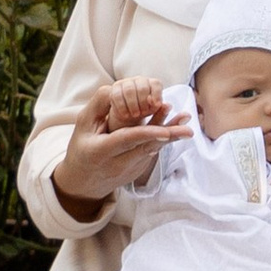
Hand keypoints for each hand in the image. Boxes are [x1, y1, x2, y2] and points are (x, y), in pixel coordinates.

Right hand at [54, 81, 185, 217]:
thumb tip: (115, 88)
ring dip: (171, 137)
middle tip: (188, 131)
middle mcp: (118, 163)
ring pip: (153, 150)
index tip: (164, 131)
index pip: (127, 140)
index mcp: (101, 151)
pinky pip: (152, 152)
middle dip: (168, 137)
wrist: (84, 182)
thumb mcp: (82, 125)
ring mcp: (130, 169)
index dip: (146, 134)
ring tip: (187, 126)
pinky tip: (177, 129)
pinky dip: (164, 140)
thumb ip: (98, 106)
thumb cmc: (82, 147)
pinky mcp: (139, 170)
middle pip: (146, 148)